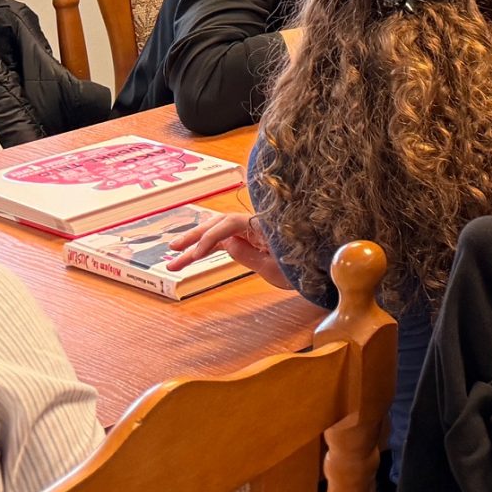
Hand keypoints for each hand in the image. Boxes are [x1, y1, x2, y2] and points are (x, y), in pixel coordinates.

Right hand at [164, 207, 295, 290]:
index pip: (230, 224)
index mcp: (264, 226)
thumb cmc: (302, 267)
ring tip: (174, 257)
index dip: (210, 237)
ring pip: (219, 232)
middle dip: (195, 235)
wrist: (319, 266)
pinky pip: (226, 240)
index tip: (197, 254)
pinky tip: (194, 256)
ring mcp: (253, 231)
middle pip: (220, 223)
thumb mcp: (274, 268)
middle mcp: (256, 224)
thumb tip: (226, 244)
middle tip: (172, 248)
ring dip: (196, 243)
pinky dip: (209, 248)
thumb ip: (247, 255)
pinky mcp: (252, 239)